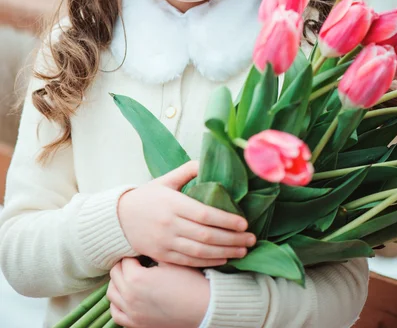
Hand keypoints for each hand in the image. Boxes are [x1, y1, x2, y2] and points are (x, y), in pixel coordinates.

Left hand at [107, 258, 209, 327]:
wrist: (203, 307)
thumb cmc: (188, 282)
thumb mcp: (170, 260)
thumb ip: (152, 251)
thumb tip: (143, 244)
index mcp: (136, 278)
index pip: (125, 259)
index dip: (134, 253)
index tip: (143, 252)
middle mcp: (129, 297)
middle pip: (115, 275)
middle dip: (124, 266)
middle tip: (137, 262)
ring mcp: (131, 313)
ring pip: (112, 294)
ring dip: (118, 284)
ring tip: (131, 277)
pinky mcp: (136, 325)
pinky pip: (117, 314)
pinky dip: (118, 304)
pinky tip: (128, 297)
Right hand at [118, 160, 255, 266]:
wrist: (119, 219)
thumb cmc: (147, 197)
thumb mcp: (165, 179)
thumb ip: (187, 170)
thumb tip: (208, 159)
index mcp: (173, 203)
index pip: (204, 214)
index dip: (226, 220)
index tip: (244, 223)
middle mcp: (170, 225)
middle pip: (206, 236)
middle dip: (232, 239)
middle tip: (251, 239)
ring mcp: (166, 242)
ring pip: (201, 252)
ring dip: (225, 252)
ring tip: (243, 250)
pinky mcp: (163, 256)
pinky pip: (190, 261)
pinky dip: (209, 262)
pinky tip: (224, 258)